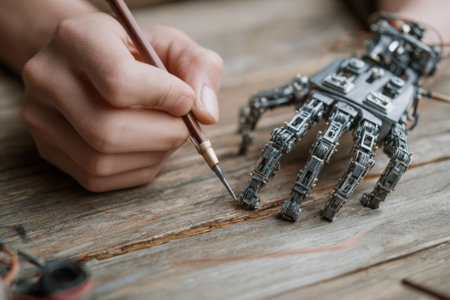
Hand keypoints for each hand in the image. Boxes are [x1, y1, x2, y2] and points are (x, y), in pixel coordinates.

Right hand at [21, 12, 222, 191]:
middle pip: (108, 131)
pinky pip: (98, 178)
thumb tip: (206, 115)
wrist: (89, 62)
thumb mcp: (171, 45)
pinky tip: (146, 148)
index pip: (118, 81)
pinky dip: (135, 169)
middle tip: (182, 127)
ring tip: (164, 135)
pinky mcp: (48, 149)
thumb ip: (199, 68)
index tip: (186, 99)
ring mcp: (41, 118)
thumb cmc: (134, 54)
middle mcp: (48, 78)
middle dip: (161, 136)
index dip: (164, 97)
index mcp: (77, 39)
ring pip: (101, 160)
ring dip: (150, 156)